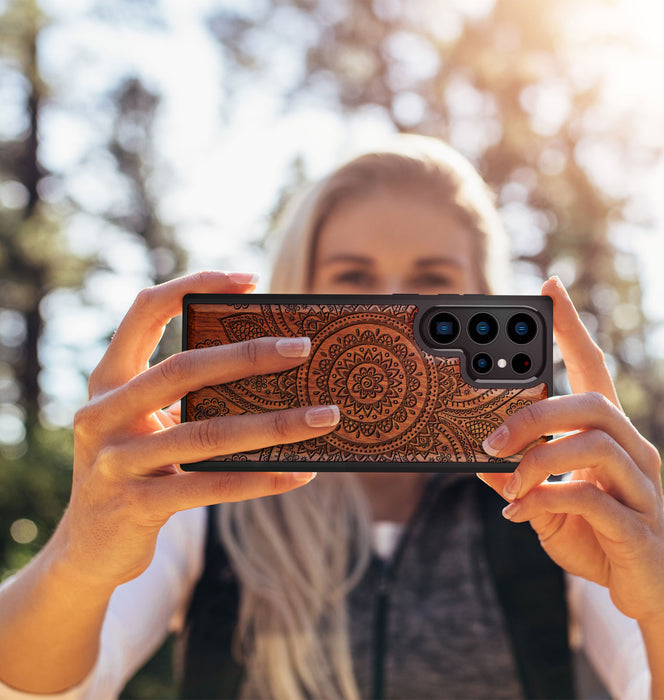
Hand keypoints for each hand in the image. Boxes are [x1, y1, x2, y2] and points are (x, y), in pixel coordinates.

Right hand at [56, 271, 339, 589]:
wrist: (88, 548)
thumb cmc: (134, 469)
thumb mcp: (146, 424)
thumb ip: (186, 397)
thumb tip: (272, 373)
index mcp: (109, 380)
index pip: (145, 311)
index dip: (193, 285)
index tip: (249, 280)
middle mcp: (103, 414)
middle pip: (182, 369)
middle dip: (248, 355)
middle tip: (303, 348)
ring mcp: (115, 461)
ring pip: (206, 433)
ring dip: (275, 425)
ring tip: (325, 416)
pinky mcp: (135, 506)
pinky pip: (210, 487)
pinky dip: (261, 479)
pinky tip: (300, 473)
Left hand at [478, 276, 663, 623]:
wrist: (644, 590)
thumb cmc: (593, 533)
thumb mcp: (545, 500)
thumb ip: (518, 476)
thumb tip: (478, 460)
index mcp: (607, 434)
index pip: (593, 368)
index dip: (572, 328)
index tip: (549, 289)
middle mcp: (631, 449)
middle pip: (591, 403)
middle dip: (535, 414)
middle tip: (490, 440)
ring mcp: (640, 486)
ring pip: (594, 444)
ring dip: (538, 459)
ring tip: (507, 482)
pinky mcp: (637, 525)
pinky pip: (590, 497)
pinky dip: (546, 499)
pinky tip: (521, 513)